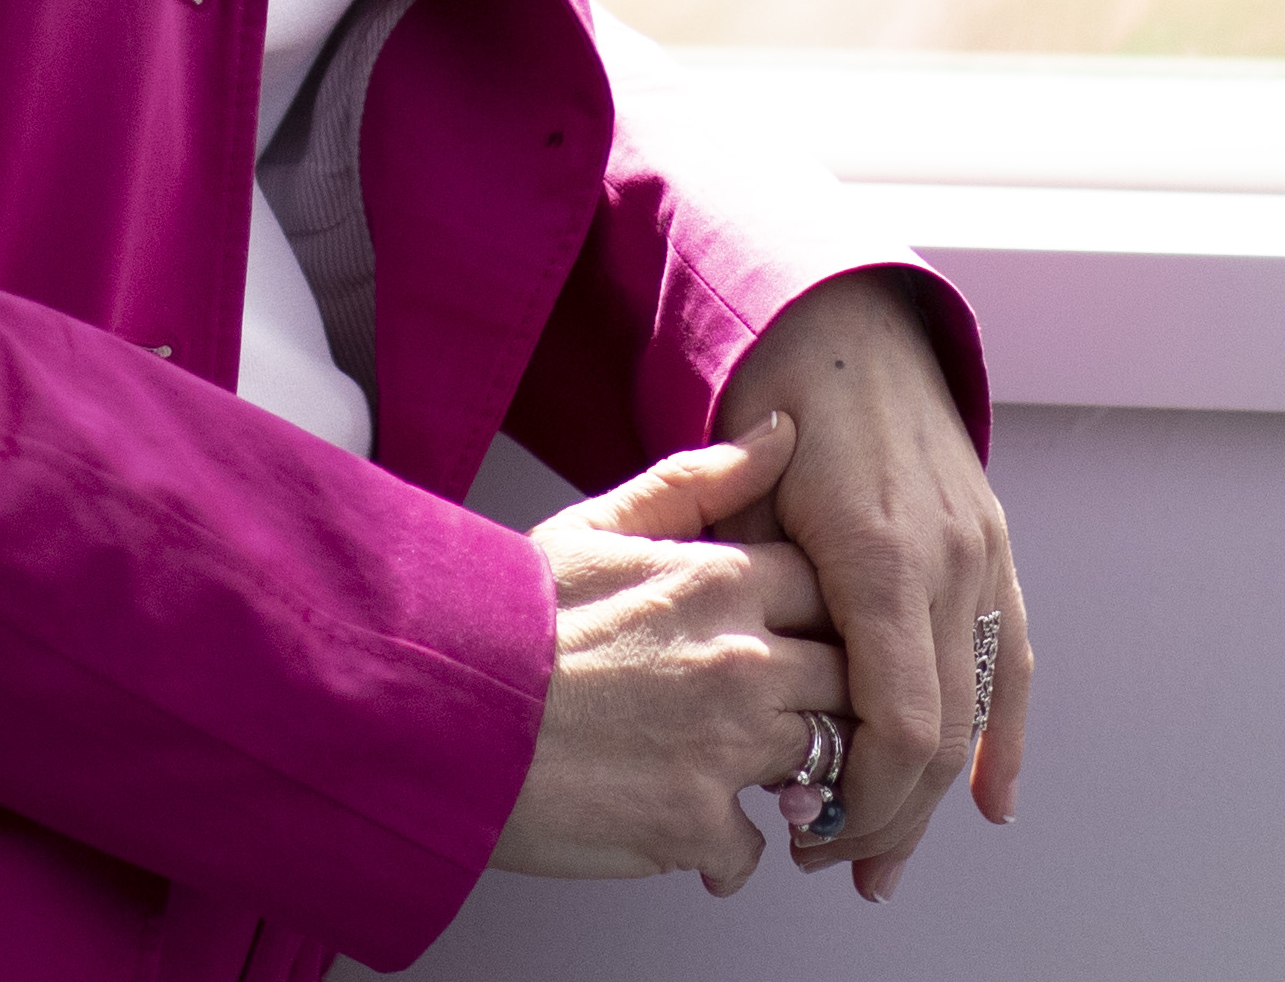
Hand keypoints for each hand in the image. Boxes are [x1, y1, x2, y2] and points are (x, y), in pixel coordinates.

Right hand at [490, 417, 849, 891]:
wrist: (436, 711)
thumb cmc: (507, 620)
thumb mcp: (597, 526)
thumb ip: (699, 481)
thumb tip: (783, 432)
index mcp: (721, 581)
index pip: (838, 593)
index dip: (829, 618)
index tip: (804, 636)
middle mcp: (741, 661)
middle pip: (848, 682)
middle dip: (828, 701)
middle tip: (786, 714)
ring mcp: (724, 748)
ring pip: (821, 766)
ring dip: (793, 778)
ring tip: (744, 774)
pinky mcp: (694, 825)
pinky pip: (753, 850)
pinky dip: (729, 852)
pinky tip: (695, 836)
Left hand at [714, 272, 1028, 900]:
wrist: (843, 319)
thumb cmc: (775, 402)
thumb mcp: (740, 509)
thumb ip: (759, 613)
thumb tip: (753, 722)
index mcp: (879, 557)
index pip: (896, 727)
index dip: (861, 802)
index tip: (811, 837)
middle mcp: (946, 560)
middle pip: (942, 736)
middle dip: (890, 816)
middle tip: (833, 862)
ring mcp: (980, 551)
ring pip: (978, 709)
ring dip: (937, 795)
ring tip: (887, 856)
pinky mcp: (993, 544)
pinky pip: (1012, 657)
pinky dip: (1006, 735)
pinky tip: (994, 798)